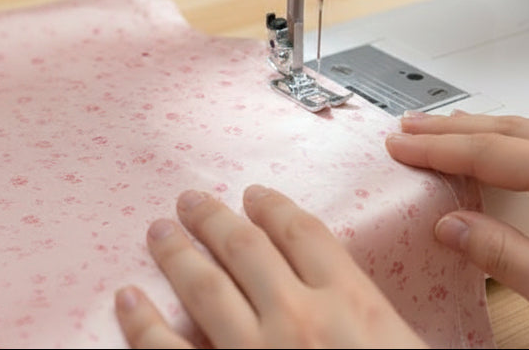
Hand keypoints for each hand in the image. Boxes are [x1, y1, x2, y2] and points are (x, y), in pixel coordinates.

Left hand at [114, 185, 426, 348]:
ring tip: (159, 231)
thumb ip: (365, 317)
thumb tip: (337, 296)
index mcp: (352, 302)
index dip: (275, 207)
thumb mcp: (402, 348)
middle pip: (248, 248)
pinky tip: (127, 299)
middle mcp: (299, 315)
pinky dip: (142, 322)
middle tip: (190, 200)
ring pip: (206, 284)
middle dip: (215, 219)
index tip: (254, 194)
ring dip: (178, 252)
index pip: (304, 234)